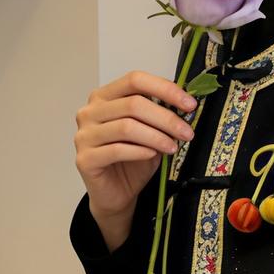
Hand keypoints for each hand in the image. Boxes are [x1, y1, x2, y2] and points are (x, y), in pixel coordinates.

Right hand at [76, 70, 199, 246]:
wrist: (116, 193)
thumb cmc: (132, 160)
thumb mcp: (150, 132)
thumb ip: (160, 115)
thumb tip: (186, 104)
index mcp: (104, 97)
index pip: (134, 80)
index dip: (164, 89)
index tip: (189, 103)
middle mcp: (90, 112)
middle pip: (133, 104)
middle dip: (166, 118)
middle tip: (187, 131)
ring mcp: (84, 135)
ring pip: (126, 127)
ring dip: (156, 136)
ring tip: (173, 146)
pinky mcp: (85, 159)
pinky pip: (116, 150)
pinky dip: (140, 151)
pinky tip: (153, 154)